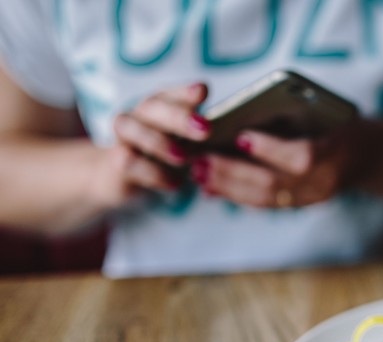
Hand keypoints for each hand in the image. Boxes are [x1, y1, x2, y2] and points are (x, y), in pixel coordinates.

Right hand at [94, 82, 210, 206]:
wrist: (120, 177)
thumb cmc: (164, 156)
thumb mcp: (187, 144)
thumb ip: (203, 135)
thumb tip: (240, 136)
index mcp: (159, 106)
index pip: (169, 93)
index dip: (184, 92)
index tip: (204, 91)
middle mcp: (138, 115)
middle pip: (152, 107)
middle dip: (178, 116)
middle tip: (206, 128)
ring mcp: (124, 138)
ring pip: (131, 129)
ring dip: (159, 142)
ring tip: (184, 157)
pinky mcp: (116, 162)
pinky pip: (128, 162)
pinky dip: (153, 172)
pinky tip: (175, 183)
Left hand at [190, 126, 358, 207]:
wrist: (371, 155)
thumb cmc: (340, 123)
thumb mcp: (323, 113)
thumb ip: (289, 118)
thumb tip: (241, 124)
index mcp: (333, 153)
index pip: (301, 157)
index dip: (269, 150)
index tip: (240, 137)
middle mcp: (323, 182)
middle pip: (274, 183)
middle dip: (233, 173)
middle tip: (202, 161)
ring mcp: (312, 197)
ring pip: (266, 198)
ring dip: (229, 188)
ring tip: (201, 175)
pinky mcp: (302, 204)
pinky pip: (266, 203)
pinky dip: (238, 195)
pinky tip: (214, 187)